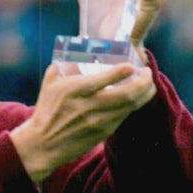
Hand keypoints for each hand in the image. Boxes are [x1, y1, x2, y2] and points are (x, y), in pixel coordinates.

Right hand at [10, 60, 155, 183]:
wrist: (43, 143)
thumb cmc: (47, 108)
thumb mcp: (51, 81)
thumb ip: (66, 63)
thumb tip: (82, 49)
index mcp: (76, 90)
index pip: (105, 79)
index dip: (124, 71)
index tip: (132, 65)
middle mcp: (90, 106)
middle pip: (128, 94)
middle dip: (144, 81)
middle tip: (147, 72)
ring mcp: (99, 121)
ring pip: (131, 106)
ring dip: (145, 93)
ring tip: (148, 83)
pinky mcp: (104, 132)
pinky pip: (125, 115)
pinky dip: (135, 104)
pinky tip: (137, 97)